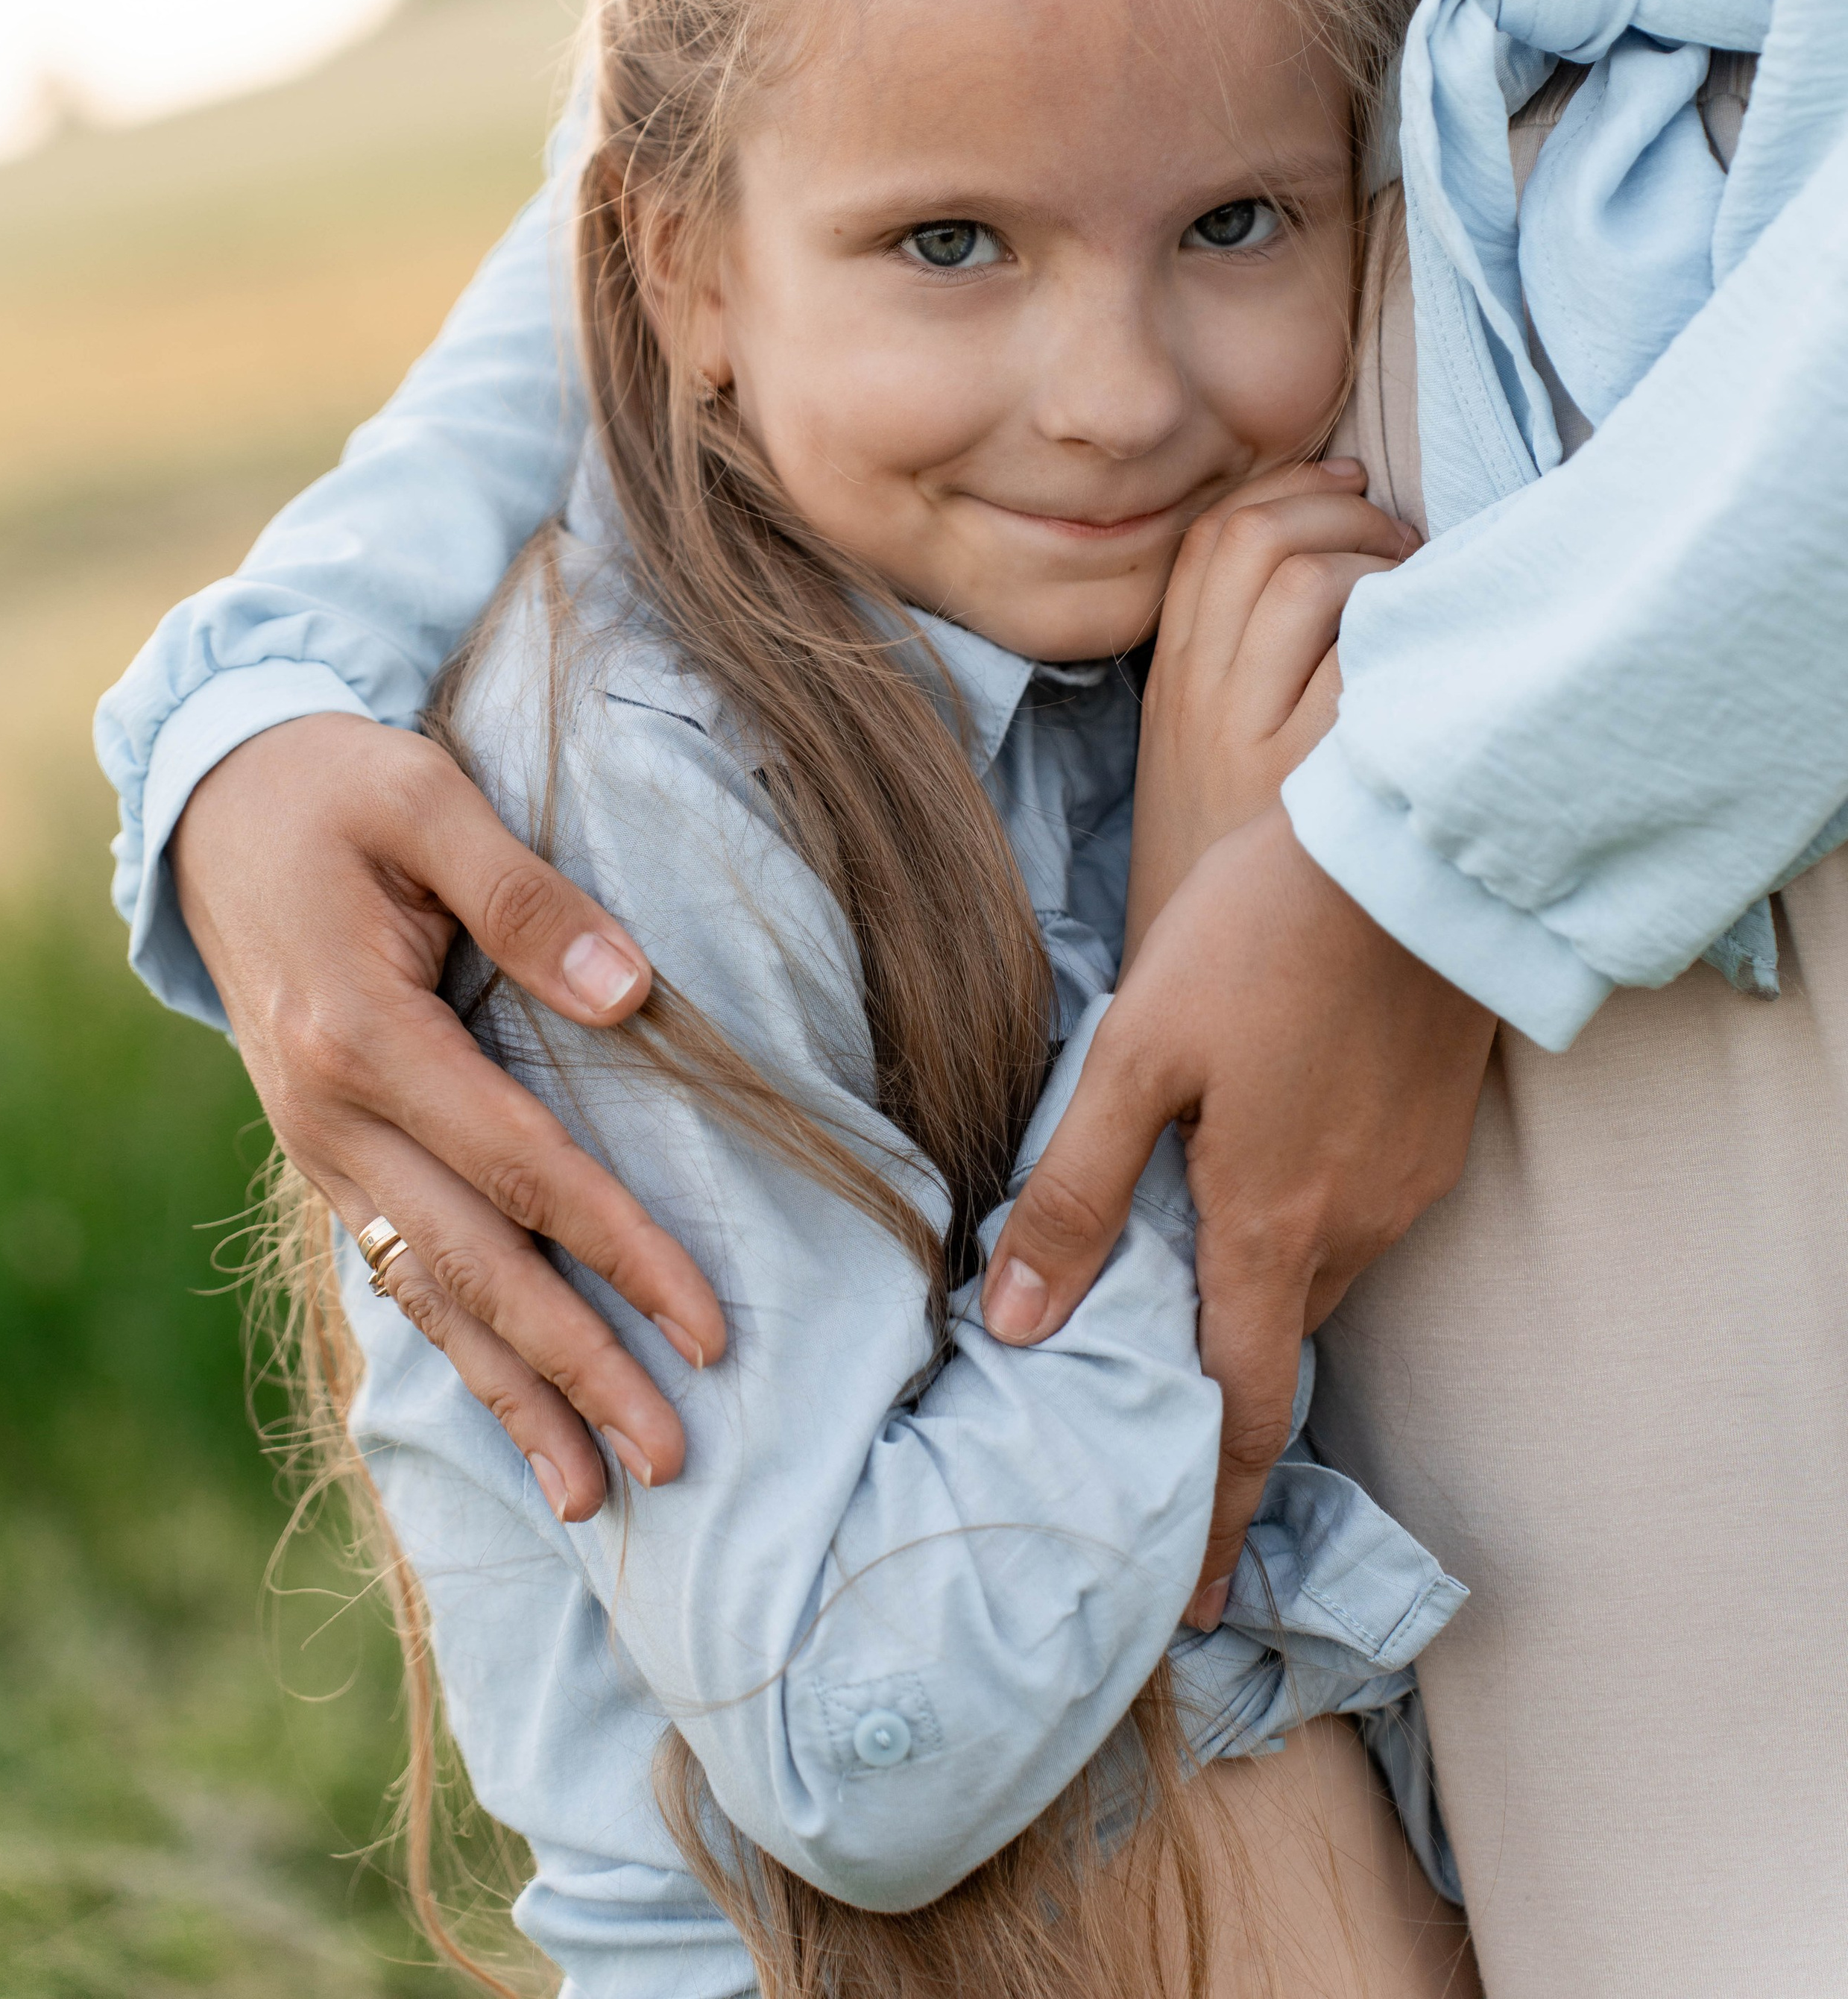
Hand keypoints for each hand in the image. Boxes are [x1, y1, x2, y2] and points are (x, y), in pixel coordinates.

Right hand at [172, 713, 725, 1519]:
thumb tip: (631, 990)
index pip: (523, 1169)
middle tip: (671, 1458)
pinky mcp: (327, 1149)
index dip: (621, 1251)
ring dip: (513, 1396)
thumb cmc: (339, 788)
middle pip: (475, 1267)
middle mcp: (332, 1116)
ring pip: (427, 1294)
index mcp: (363, 1037)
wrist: (212, 800)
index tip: (708, 1328)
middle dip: (576, 1369)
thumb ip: (525, 894)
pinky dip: (455, 1346)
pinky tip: (509, 1412)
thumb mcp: (428, 799)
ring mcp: (320, 1144)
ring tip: (590, 1497)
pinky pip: (395, 1266)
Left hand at [983, 806, 1493, 1621]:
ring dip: (1258, 1299)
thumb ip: (1076, 1188)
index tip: (1193, 1600)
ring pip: (1314, 1278)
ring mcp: (1406, 1185)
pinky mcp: (1432, 1137)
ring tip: (1189, 1281)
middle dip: (1225, 1404)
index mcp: (1269, 1227)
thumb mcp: (1137, 1051)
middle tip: (1160, 1429)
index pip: (1241, 1412)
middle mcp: (1351, 1230)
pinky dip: (1300, 1229)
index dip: (1216, 1515)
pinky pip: (1355, 1219)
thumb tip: (1020, 1323)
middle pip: (1275, 1347)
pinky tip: (1258, 1172)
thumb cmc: (1260, 937)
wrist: (1413, 853)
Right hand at [1125, 457, 1416, 954]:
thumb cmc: (1224, 874)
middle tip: (1400, 542)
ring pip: (1305, 580)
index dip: (1285, 490)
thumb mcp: (1197, 760)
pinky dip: (1403, 630)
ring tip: (1419, 590)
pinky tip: (1431, 656)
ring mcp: (1248, 741)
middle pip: (1257, 539)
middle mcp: (1196, 701)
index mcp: (1167, 685)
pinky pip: (1356, 660)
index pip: (1209, 539)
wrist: (1194, 997)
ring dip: (1379, 561)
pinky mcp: (1304, 787)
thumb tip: (1326, 569)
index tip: (1345, 485)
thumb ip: (1239, 670)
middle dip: (1345, 512)